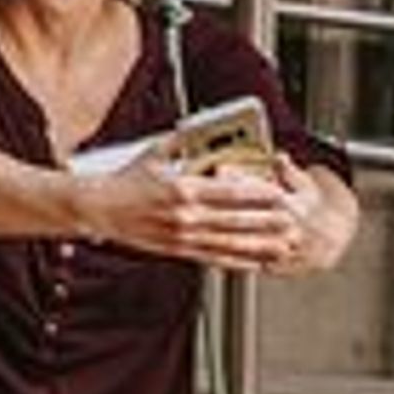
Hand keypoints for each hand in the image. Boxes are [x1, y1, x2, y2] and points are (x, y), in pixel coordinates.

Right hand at [89, 163, 316, 273]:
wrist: (99, 209)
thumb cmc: (125, 181)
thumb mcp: (155, 153)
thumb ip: (183, 143)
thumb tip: (203, 129)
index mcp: (183, 188)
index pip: (230, 191)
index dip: (259, 193)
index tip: (279, 192)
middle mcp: (186, 216)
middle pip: (237, 220)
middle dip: (269, 222)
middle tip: (293, 221)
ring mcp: (183, 237)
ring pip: (230, 244)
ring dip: (261, 246)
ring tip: (283, 246)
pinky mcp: (178, 251)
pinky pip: (214, 259)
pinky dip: (237, 262)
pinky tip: (255, 263)